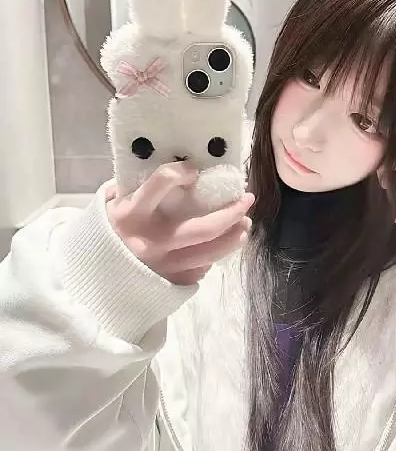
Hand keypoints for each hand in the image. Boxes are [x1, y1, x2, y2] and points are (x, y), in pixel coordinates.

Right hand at [106, 161, 253, 284]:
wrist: (93, 276)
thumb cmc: (109, 231)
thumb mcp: (115, 203)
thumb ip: (140, 187)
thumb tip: (177, 168)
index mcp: (132, 214)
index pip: (160, 183)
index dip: (180, 172)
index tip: (194, 169)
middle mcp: (151, 241)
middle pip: (203, 228)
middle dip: (232, 212)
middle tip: (247, 199)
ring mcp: (163, 266)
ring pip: (211, 252)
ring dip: (234, 236)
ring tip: (245, 224)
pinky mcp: (170, 282)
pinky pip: (202, 268)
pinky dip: (215, 254)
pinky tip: (221, 244)